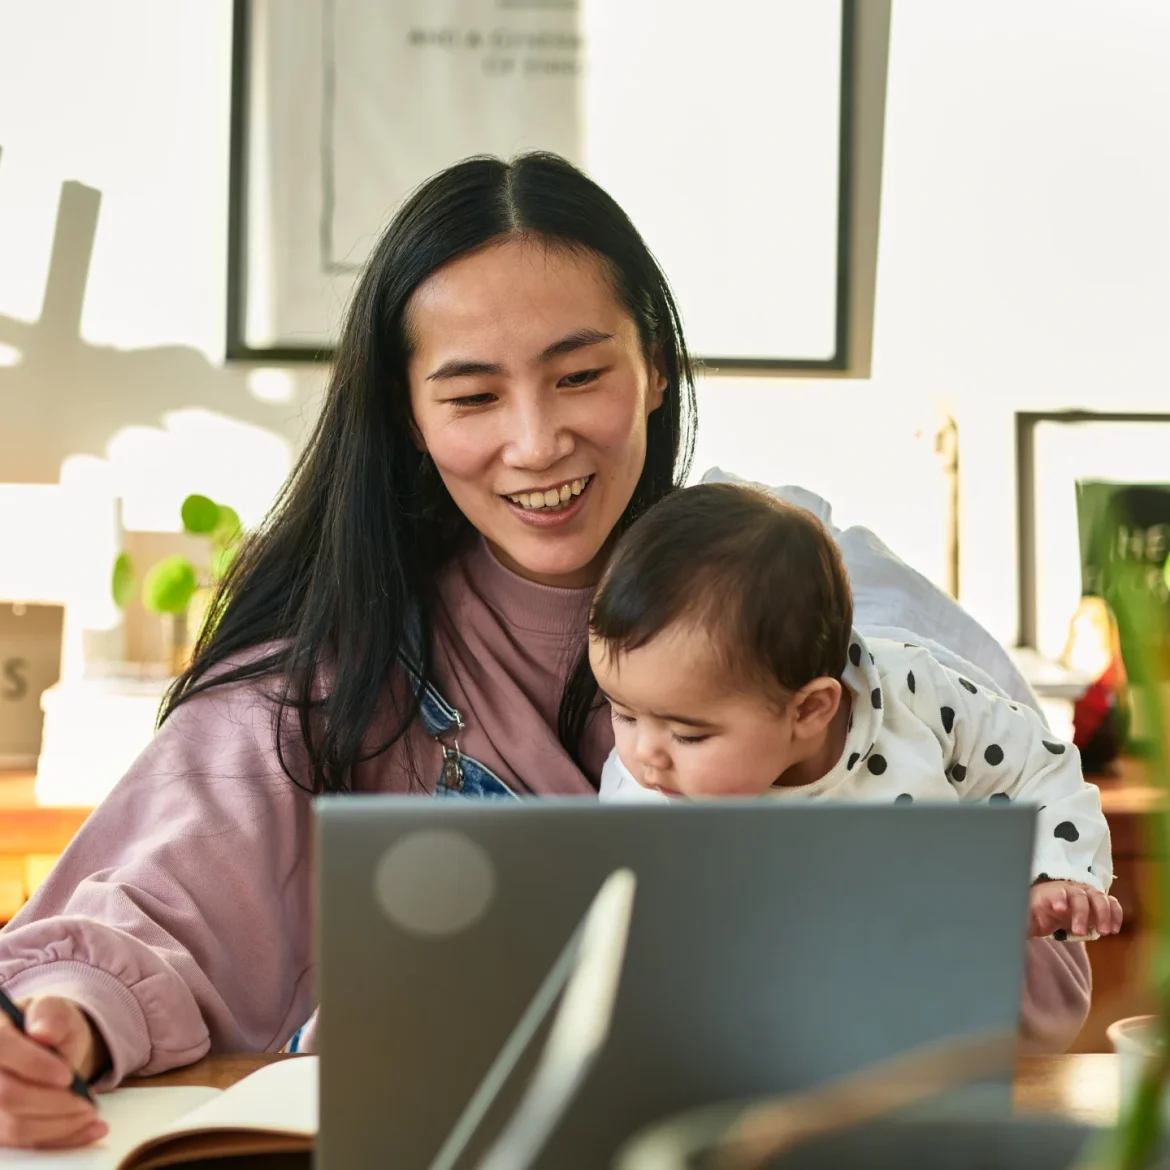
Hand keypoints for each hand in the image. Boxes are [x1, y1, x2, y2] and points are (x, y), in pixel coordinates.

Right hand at [0, 996, 107, 1148]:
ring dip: (61, 1123)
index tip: (67, 1075)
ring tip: (91, 1111)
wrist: (51, 1047)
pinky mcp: (2, 1130)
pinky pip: (27, 1144)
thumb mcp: (56, 1010)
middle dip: (54, 1101)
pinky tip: (90, 1128)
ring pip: (16, 1127)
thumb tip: (43, 1032)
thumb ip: (50, 1015)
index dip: (33, 1065)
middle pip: (8, 1096)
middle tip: (88, 1099)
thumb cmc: (49, 1026)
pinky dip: (63, 1138)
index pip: (2, 1050)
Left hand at [1029, 880, 1122, 939]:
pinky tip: (1114, 929)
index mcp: (1048, 893)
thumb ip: (1022, 923)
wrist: (1046, 908)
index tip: (1059, 909)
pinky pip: (1111, 903)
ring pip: (1098, 897)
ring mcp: (1084, 894)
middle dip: (1082, 913)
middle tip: (1080, 932)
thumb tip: (1006, 932)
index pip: (1055, 892)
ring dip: (1103, 913)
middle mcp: (1068, 890)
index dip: (1058, 898)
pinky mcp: (1097, 903)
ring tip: (1104, 932)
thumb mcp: (1026, 919)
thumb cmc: (1034, 913)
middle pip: (1078, 895)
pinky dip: (1115, 913)